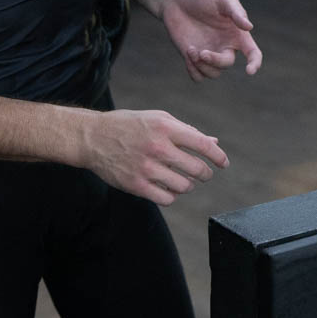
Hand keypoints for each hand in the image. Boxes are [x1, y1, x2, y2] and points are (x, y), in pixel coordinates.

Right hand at [80, 109, 227, 206]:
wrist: (93, 138)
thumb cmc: (129, 125)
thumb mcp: (158, 119)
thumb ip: (186, 131)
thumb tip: (213, 143)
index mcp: (165, 128)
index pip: (202, 145)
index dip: (218, 157)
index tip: (223, 163)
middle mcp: (157, 147)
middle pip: (196, 169)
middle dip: (205, 174)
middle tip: (203, 174)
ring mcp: (146, 168)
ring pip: (184, 186)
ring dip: (188, 185)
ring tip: (183, 180)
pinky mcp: (136, 185)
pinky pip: (167, 198)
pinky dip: (172, 195)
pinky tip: (169, 188)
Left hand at [161, 0, 262, 80]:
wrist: (177, 0)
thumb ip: (236, 11)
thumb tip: (249, 27)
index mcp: (237, 34)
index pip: (252, 53)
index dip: (254, 63)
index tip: (249, 71)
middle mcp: (225, 47)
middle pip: (227, 64)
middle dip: (215, 61)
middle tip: (202, 52)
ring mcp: (210, 54)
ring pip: (213, 73)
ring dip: (202, 65)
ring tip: (191, 50)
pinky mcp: (194, 59)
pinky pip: (198, 77)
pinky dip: (193, 70)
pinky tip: (188, 53)